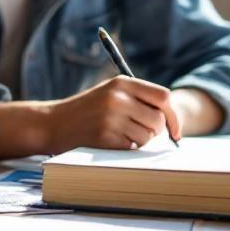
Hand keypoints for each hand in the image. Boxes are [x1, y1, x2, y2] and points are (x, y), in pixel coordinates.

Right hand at [37, 76, 180, 151]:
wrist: (54, 123)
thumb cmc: (88, 110)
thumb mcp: (111, 93)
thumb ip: (139, 99)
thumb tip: (173, 120)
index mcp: (121, 83)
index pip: (164, 97)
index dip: (174, 116)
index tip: (175, 131)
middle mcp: (117, 97)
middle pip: (158, 119)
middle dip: (154, 131)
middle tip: (138, 132)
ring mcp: (110, 117)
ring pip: (147, 136)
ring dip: (139, 141)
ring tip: (119, 134)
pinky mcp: (104, 136)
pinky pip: (132, 147)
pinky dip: (126, 147)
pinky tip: (110, 141)